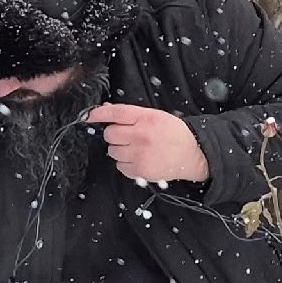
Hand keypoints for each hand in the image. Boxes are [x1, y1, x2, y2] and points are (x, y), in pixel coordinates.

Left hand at [86, 103, 210, 183]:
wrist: (193, 153)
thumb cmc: (174, 133)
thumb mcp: (156, 116)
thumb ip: (132, 115)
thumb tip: (105, 111)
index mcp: (146, 118)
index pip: (116, 113)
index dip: (99, 114)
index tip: (88, 116)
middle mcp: (141, 136)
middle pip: (110, 135)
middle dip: (115, 135)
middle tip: (128, 136)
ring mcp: (139, 155)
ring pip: (112, 151)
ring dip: (120, 150)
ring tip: (137, 149)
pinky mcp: (139, 171)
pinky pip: (120, 166)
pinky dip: (126, 163)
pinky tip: (139, 159)